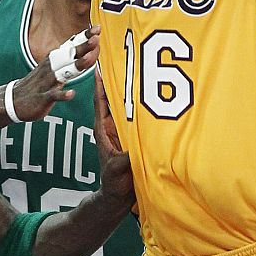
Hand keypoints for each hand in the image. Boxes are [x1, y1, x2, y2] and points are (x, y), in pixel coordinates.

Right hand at [11, 26, 100, 120]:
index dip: (85, 36)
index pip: (72, 45)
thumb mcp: (54, 67)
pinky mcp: (43, 97)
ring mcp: (47, 81)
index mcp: (55, 59)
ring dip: (76, 66)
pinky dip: (62, 94)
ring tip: (88, 59)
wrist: (14, 100)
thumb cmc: (39, 82)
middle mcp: (52, 67)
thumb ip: (70, 59)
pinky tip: (71, 93)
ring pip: (63, 72)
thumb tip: (88, 48)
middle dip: (83, 46)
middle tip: (96, 38)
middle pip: (70, 55)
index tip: (97, 28)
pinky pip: (53, 95)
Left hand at [94, 70, 133, 206]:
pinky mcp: (136, 135)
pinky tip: (156, 93)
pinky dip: (145, 104)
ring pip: (128, 104)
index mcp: (103, 129)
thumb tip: (129, 153)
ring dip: (132, 89)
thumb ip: (121, 163)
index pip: (100, 101)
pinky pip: (139, 115)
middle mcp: (113, 125)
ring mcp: (124, 129)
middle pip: (114, 97)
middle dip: (117, 79)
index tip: (99, 64)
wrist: (120, 198)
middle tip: (123, 58)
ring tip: (140, 68)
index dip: (99, 84)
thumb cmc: (114, 185)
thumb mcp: (116, 172)